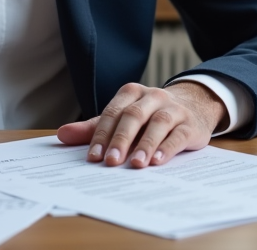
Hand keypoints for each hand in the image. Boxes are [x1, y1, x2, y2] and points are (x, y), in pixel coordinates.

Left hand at [55, 81, 224, 168]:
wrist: (194, 106)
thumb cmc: (150, 116)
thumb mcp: (122, 118)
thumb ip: (93, 128)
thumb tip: (62, 135)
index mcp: (131, 93)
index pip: (113, 112)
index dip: (102, 135)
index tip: (93, 157)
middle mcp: (152, 97)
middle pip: (133, 116)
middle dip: (120, 139)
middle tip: (110, 162)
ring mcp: (173, 109)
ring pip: (158, 123)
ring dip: (145, 144)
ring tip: (135, 164)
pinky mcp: (190, 124)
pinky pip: (178, 134)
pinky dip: (168, 148)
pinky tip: (158, 161)